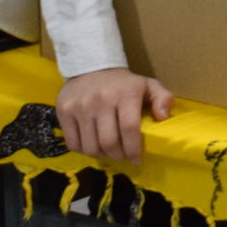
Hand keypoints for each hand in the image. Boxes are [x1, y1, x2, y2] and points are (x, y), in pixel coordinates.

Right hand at [54, 67, 171, 162]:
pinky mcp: (64, 111)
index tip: (136, 159)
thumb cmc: (123, 83)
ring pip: (90, 146)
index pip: (129, 128)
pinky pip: (73, 143)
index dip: (133, 149)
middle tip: (122, 156)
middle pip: (109, 142)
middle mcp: (101, 100)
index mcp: (125, 94)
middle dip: (118, 155)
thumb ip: (163, 98)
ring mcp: (80, 106)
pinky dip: (84, 150)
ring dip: (101, 155)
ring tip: (107, 151)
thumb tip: (163, 117)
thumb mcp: (147, 85)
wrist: (90, 66)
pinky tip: (92, 145)